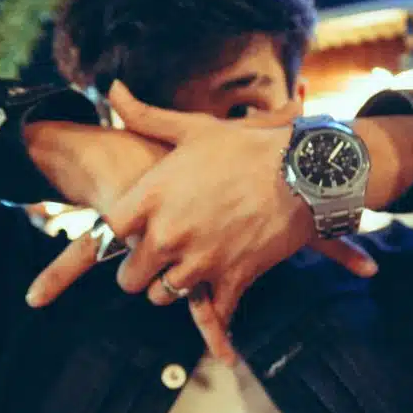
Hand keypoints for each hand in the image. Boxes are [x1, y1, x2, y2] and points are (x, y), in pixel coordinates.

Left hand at [26, 82, 376, 363]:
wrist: (304, 172)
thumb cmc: (246, 147)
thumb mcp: (193, 129)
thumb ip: (146, 116)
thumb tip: (113, 90)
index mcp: (152, 197)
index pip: (108, 232)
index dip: (117, 235)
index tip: (129, 231)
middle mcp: (168, 234)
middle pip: (130, 277)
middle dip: (140, 271)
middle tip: (154, 261)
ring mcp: (199, 261)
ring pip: (162, 297)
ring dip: (171, 288)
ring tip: (184, 273)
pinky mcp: (231, 279)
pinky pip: (213, 313)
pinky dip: (216, 322)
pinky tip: (217, 322)